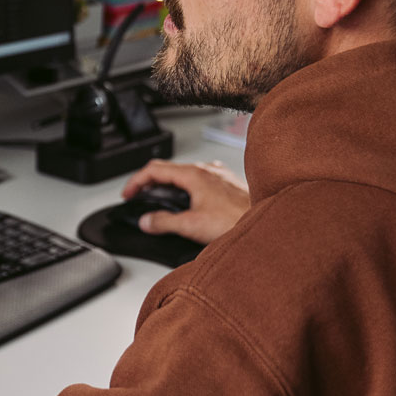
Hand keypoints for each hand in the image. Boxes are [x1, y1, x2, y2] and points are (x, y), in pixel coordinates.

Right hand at [121, 159, 249, 244]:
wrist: (268, 225)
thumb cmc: (238, 221)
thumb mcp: (192, 225)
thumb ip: (164, 222)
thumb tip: (147, 220)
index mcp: (194, 174)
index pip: (153, 169)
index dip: (135, 182)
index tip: (128, 194)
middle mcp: (206, 170)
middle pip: (167, 169)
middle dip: (148, 183)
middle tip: (138, 197)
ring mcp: (218, 175)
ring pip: (184, 174)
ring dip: (168, 185)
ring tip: (161, 201)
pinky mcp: (227, 184)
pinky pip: (199, 180)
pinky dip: (186, 188)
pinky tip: (189, 203)